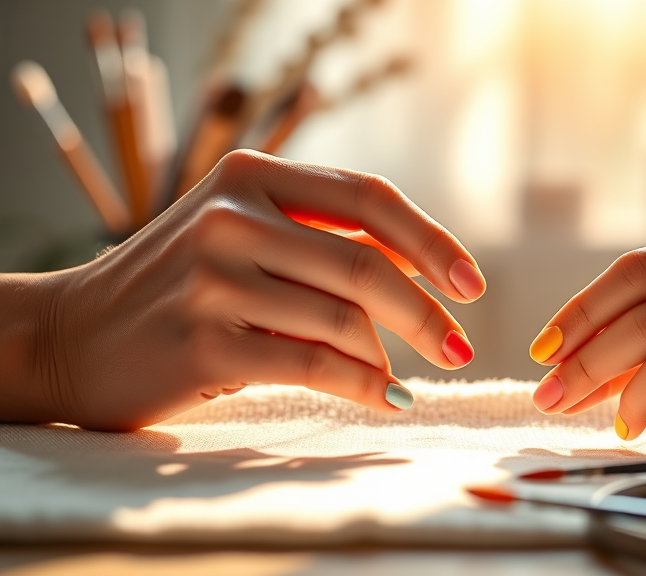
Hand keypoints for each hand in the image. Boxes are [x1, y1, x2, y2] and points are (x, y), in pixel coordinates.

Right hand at [0, 150, 484, 430]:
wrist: (72, 338)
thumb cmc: (179, 286)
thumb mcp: (241, 234)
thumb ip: (321, 237)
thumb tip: (425, 272)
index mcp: (249, 175)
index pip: (367, 198)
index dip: (431, 241)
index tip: (471, 284)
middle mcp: (229, 216)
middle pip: (365, 263)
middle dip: (426, 312)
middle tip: (458, 347)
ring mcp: (212, 280)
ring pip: (343, 320)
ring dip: (385, 357)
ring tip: (399, 377)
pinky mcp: (202, 343)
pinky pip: (314, 365)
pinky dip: (364, 386)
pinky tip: (386, 398)